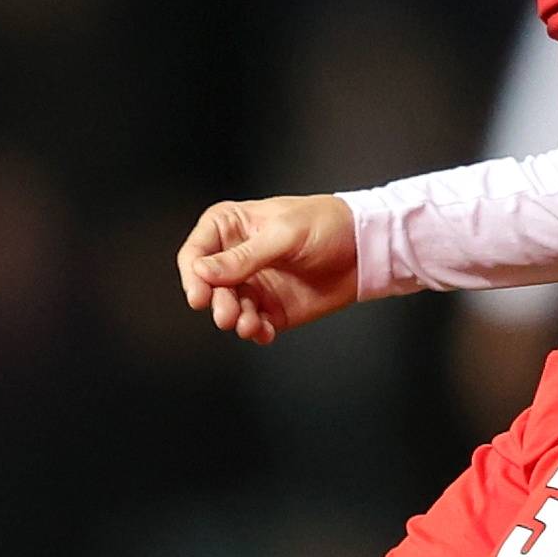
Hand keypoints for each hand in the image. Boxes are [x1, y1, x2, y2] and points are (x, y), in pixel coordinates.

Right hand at [177, 194, 358, 343]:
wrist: (365, 248)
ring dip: (235, 320)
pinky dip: (255, 332)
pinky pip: (254, 325)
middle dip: (216, 303)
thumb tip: (203, 271)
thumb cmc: (327, 224)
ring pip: (228, 309)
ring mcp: (253, 285)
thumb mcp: (284, 234)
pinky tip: (264, 332)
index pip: (196, 253)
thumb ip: (245, 257)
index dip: (192, 276)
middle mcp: (236, 258)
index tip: (200, 295)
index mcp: (231, 227)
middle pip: (208, 287)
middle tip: (228, 314)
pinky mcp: (272, 308)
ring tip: (250, 324)